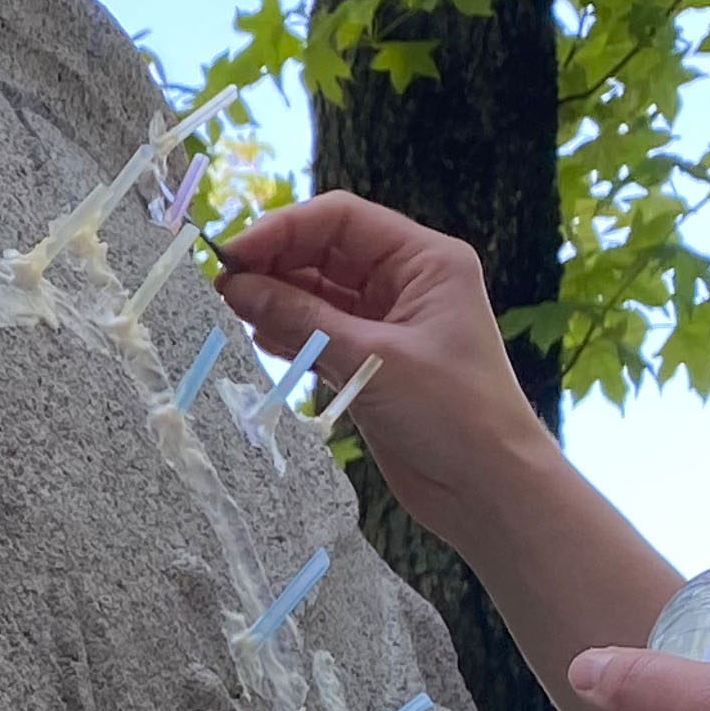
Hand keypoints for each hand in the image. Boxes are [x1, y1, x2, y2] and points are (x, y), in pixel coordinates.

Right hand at [212, 194, 545, 526]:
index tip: (231, 256)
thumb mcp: (370, 359)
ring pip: (316, 293)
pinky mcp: (369, 361)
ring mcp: (386, 322)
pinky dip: (287, 334)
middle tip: (221, 291)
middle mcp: (405, 282)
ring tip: (232, 315)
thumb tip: (235, 286)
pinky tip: (258, 340)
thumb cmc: (453, 415)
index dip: (282, 230)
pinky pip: (318, 332)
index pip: (341, 220)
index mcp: (425, 261)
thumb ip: (300, 320)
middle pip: (324, 252)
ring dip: (276, 301)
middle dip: (273, 266)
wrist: (488, 490)